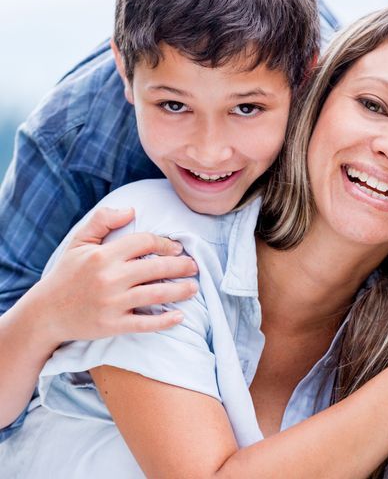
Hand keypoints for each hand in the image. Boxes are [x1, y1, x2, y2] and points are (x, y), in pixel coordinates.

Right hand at [31, 207, 197, 344]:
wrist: (44, 314)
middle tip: (194, 266)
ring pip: (156, 294)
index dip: (165, 243)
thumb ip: (102, 220)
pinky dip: (165, 320)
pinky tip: (180, 316)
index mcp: (103, 255)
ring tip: (193, 288)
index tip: (177, 248)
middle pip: (157, 268)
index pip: (144, 242)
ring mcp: (112, 303)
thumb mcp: (79, 243)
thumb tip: (131, 210)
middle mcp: (109, 278)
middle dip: (182, 266)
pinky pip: (145, 323)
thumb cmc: (66, 275)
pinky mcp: (112, 325)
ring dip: (181, 290)